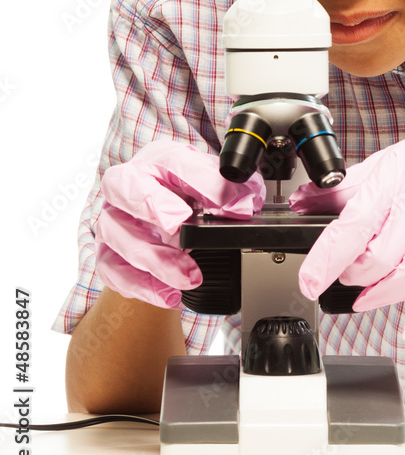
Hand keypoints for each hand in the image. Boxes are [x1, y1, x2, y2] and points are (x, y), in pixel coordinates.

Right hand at [95, 140, 264, 308]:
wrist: (163, 219)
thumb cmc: (184, 196)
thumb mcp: (214, 186)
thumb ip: (235, 190)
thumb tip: (248, 201)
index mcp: (158, 160)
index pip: (176, 162)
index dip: (205, 182)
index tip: (233, 205)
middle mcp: (128, 185)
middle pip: (123, 186)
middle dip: (152, 204)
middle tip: (179, 224)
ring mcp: (113, 219)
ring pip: (116, 234)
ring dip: (155, 258)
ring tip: (189, 276)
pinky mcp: (106, 253)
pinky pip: (113, 270)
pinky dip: (142, 286)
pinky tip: (169, 294)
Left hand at [297, 106, 404, 339]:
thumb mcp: (390, 162)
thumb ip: (345, 187)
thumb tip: (302, 202)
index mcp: (397, 173)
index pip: (355, 221)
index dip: (328, 257)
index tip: (309, 281)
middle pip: (383, 253)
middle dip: (357, 275)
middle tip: (349, 276)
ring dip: (384, 294)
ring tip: (369, 295)